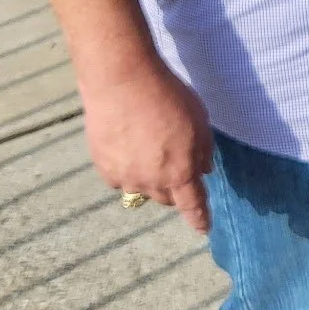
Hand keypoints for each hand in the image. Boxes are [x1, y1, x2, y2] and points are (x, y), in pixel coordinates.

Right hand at [81, 58, 214, 232]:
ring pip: (141, 187)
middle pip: (166, 198)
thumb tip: (204, 170)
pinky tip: (128, 142)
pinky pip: (120, 176)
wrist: (123, 81)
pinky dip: (127, 167)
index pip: (192, 205)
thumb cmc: (168, 95)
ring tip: (149, 144)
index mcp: (179, 173)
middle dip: (175, 189)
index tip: (203, 228)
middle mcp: (150, 182)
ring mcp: (124, 177)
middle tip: (176, 165)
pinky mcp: (103, 167)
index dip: (199, 218)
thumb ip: (204, 149)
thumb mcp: (200, 119)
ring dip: (149, 176)